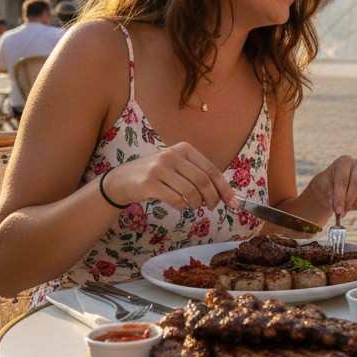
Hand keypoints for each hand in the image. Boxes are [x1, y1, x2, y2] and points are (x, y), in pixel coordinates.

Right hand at [101, 143, 236, 210]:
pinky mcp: (149, 183)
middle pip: (203, 181)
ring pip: (191, 192)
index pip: (211, 170)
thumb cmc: (155, 174)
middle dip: (213, 198)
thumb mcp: (177, 166)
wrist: (123, 179)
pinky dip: (182, 206)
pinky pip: (175, 199)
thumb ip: (198, 175)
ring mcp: (160, 168)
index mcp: (184, 149)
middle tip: (212, 207)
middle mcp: (172, 155)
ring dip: (196, 204)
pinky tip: (180, 205)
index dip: (224, 188)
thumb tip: (224, 194)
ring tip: (194, 206)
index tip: (233, 202)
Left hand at [307, 155, 356, 216]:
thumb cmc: (327, 184)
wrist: (333, 185)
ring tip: (347, 208)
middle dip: (350, 199)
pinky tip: (352, 206)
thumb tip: (339, 208)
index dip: (340, 196)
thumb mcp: (323, 188)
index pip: (343, 179)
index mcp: (344, 162)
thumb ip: (330, 195)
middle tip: (343, 212)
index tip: (338, 211)